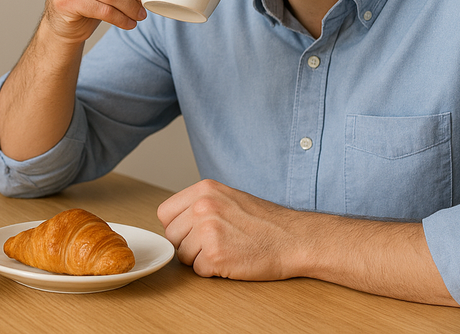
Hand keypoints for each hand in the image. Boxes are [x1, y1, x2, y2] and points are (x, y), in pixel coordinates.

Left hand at [157, 179, 301, 280]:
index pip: (165, 213)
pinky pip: (198, 270)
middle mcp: (203, 206)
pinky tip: (231, 260)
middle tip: (215, 243)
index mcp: (204, 189)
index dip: (178, 226)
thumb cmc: (265, 222)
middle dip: (188, 244)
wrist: (293, 238)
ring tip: (226, 249)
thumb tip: (176, 221)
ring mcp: (208, 230)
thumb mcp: (229, 197)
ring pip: (183, 255)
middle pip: (172, 235)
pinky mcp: (215, 255)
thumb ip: (201, 204)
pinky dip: (212, 271)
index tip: (194, 231)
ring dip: (200, 258)